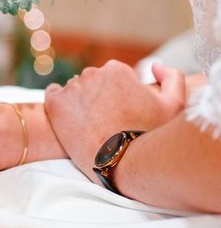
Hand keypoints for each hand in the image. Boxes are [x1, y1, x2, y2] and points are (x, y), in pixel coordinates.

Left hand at [44, 60, 185, 179]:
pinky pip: (53, 94)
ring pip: (75, 89)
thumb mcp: (173, 106)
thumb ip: (171, 78)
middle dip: (99, 96)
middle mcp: (92, 73)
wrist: (120, 162)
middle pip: (93, 82)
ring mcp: (72, 88)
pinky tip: (69, 117)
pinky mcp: (55, 103)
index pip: (113, 77)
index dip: (119, 95)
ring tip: (89, 124)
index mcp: (116, 69)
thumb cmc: (148, 135)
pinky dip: (60, 103)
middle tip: (106, 120)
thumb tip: (155, 65)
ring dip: (80, 101)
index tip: (122, 112)